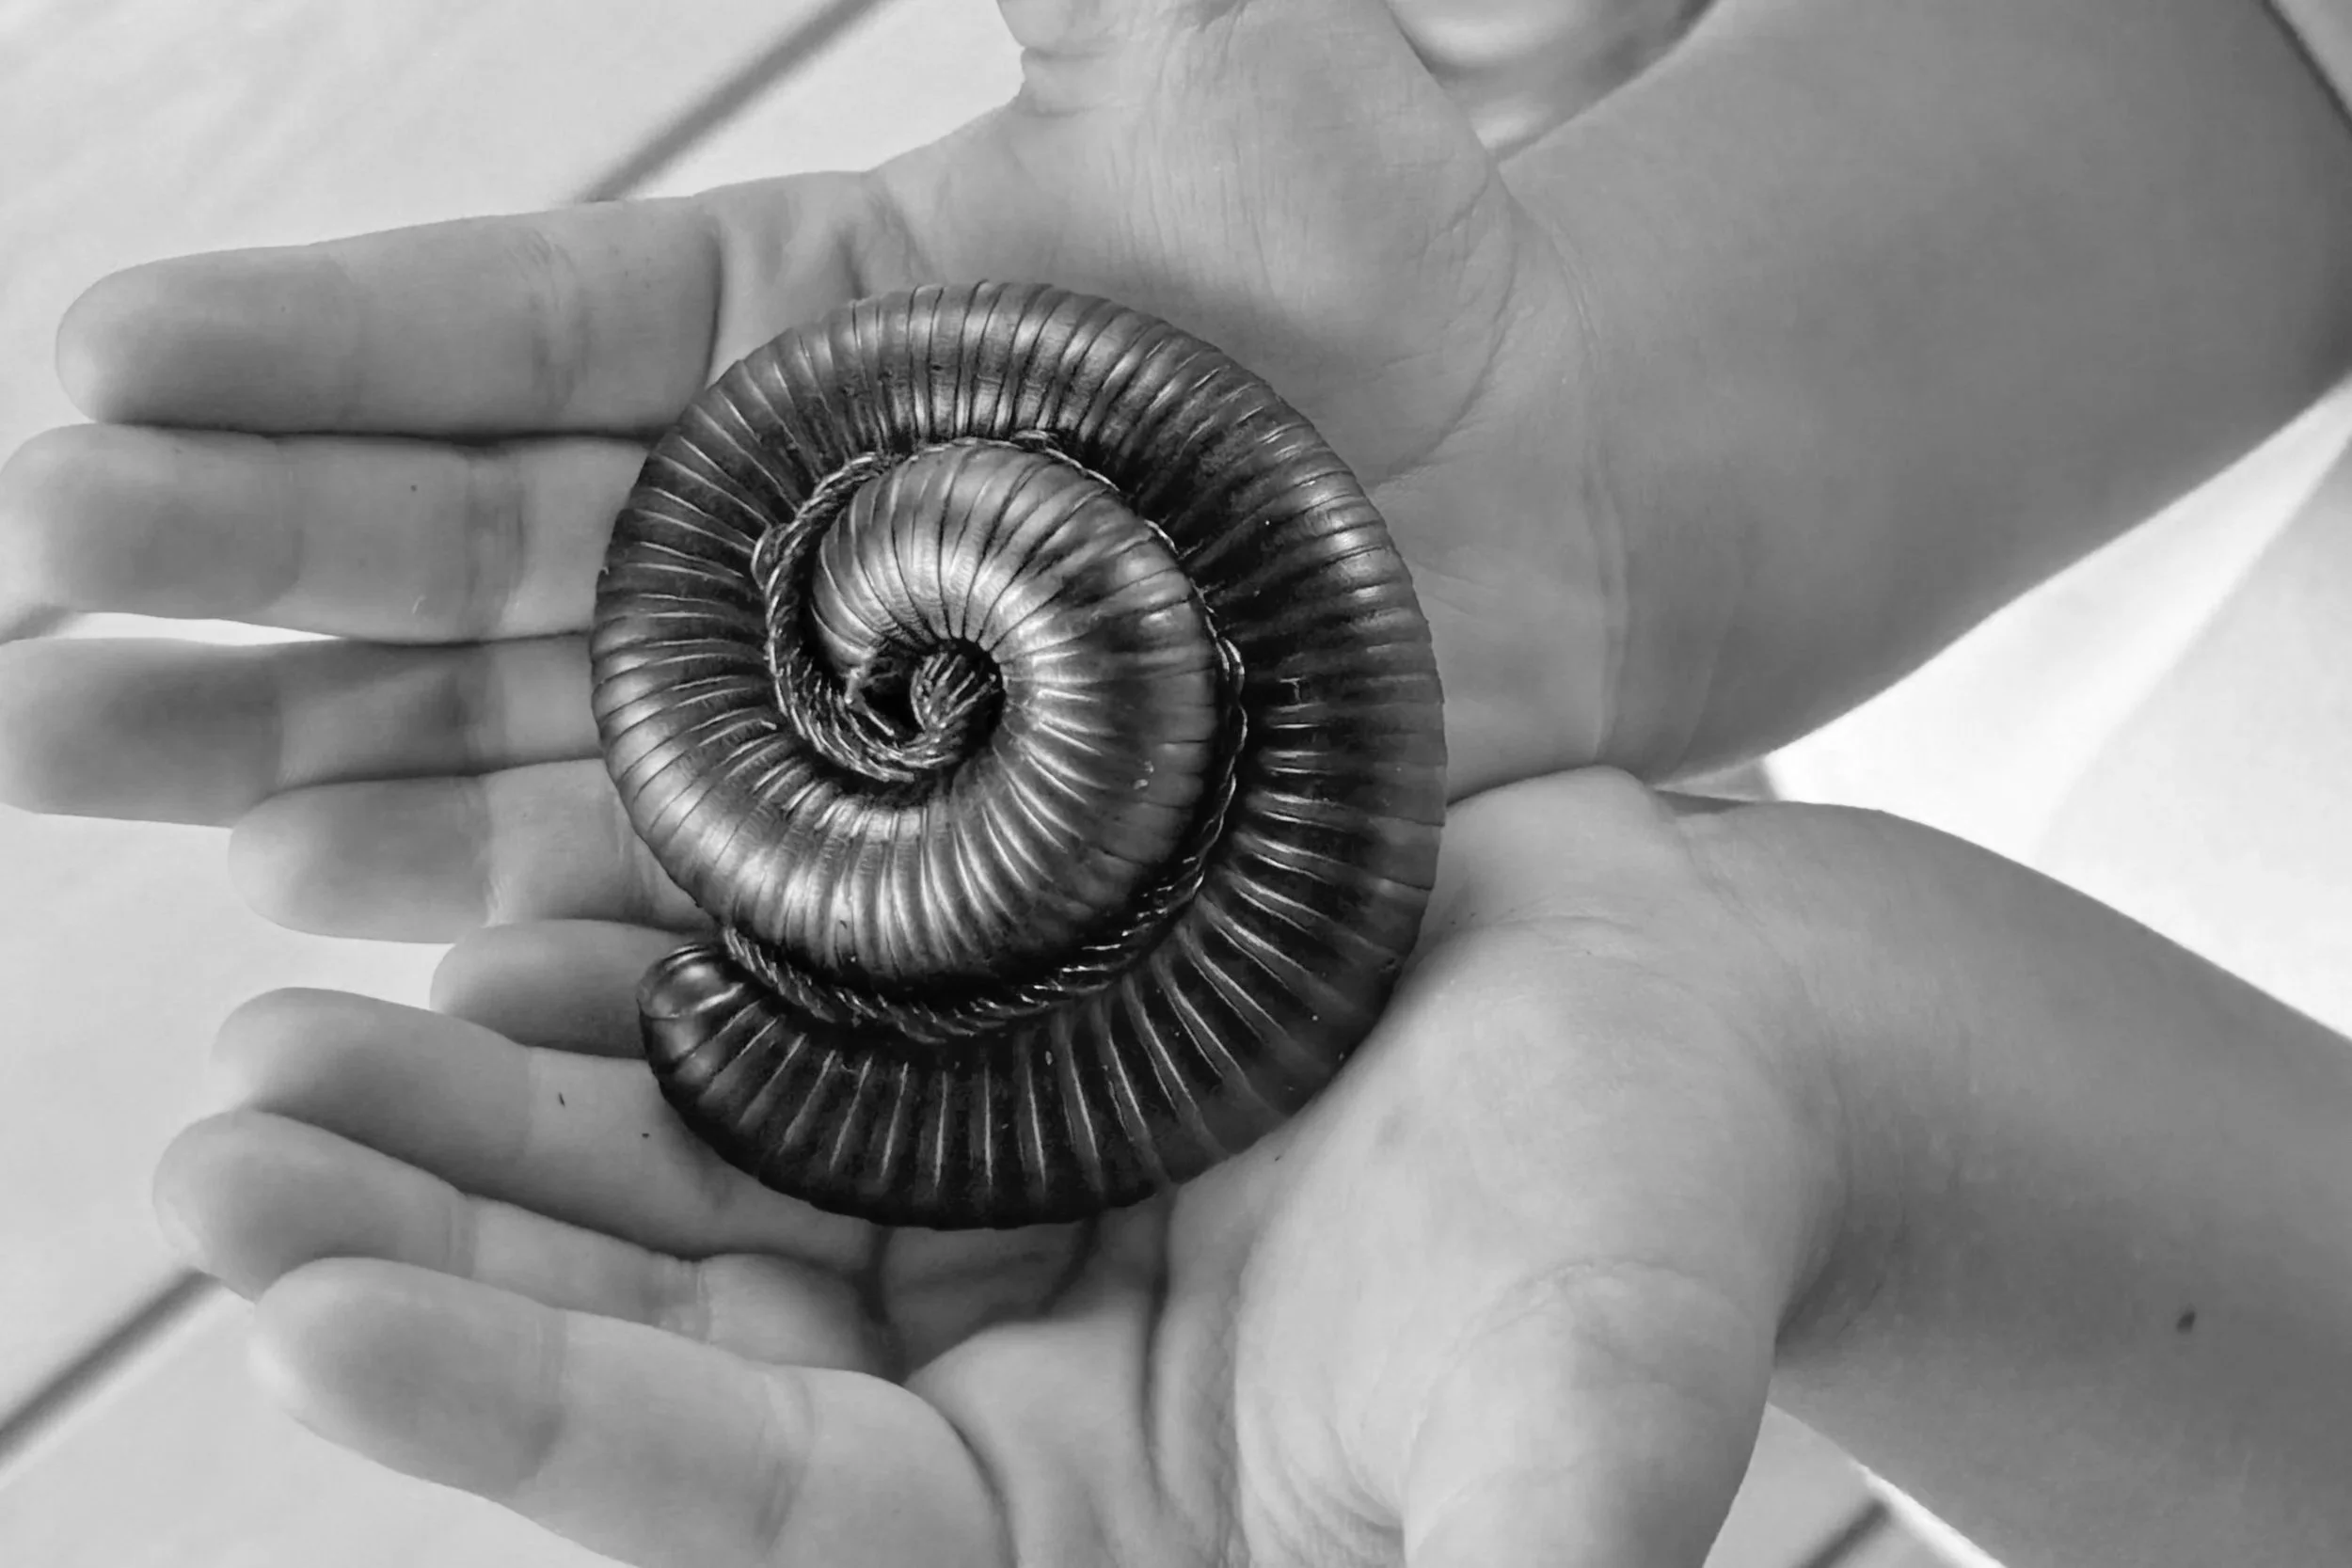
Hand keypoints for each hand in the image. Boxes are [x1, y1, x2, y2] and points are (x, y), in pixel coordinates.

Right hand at [0, 0, 1665, 943]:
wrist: (1539, 482)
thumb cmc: (1385, 250)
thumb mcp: (1198, 33)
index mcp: (780, 317)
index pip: (495, 327)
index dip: (306, 351)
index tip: (101, 361)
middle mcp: (752, 519)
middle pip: (445, 543)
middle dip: (227, 564)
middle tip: (22, 598)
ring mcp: (808, 705)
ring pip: (504, 722)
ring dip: (294, 747)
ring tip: (85, 755)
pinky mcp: (894, 852)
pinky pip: (671, 883)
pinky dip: (504, 898)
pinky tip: (330, 903)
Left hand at [155, 771, 1846, 1567]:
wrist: (1684, 1021)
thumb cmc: (1664, 1221)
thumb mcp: (1591, 1406)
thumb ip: (1507, 1543)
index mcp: (1074, 1530)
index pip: (750, 1513)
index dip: (540, 1420)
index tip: (313, 1320)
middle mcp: (976, 1395)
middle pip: (652, 1346)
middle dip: (432, 1254)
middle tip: (227, 1140)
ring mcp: (964, 1222)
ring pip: (668, 1185)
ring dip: (474, 1113)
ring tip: (276, 1025)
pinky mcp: (975, 1072)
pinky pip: (757, 1038)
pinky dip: (620, 986)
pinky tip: (485, 920)